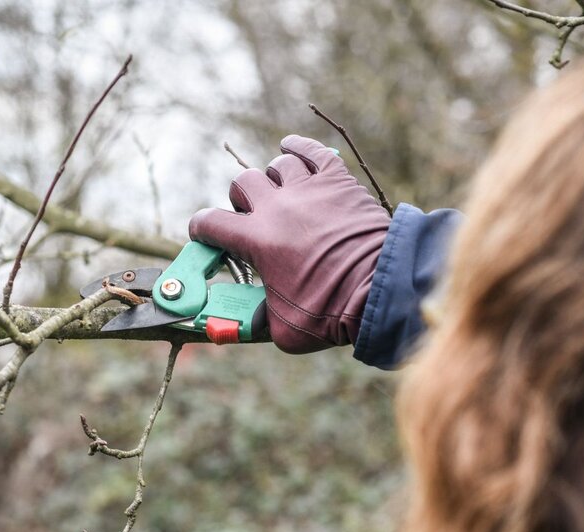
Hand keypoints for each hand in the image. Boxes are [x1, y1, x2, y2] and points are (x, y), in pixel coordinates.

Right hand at [189, 135, 390, 352]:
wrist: (381, 290)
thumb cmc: (331, 313)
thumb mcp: (283, 330)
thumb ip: (257, 320)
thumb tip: (243, 323)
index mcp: (256, 240)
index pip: (210, 222)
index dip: (202, 229)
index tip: (206, 235)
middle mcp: (277, 207)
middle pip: (242, 183)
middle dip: (242, 199)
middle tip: (253, 218)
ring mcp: (308, 189)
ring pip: (277, 165)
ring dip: (274, 179)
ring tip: (282, 194)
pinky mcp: (338, 182)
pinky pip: (313, 151)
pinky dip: (300, 148)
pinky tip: (293, 150)